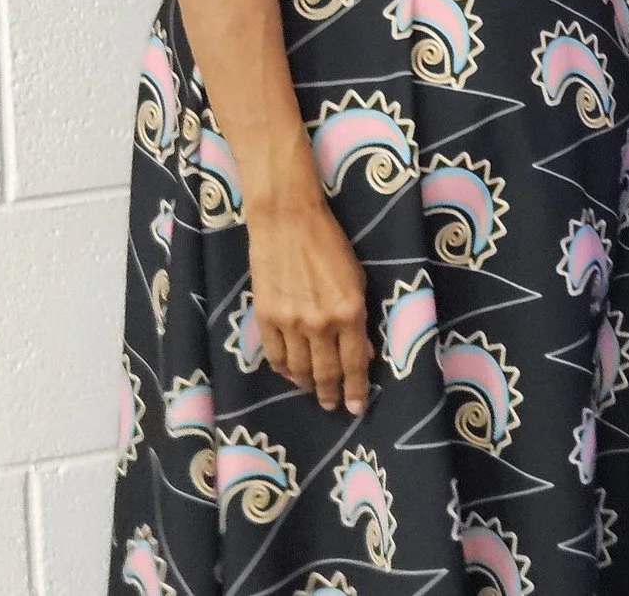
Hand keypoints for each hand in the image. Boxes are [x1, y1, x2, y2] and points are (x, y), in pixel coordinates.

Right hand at [247, 194, 374, 415]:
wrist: (288, 221)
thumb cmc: (330, 243)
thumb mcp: (357, 279)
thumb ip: (358, 318)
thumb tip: (362, 353)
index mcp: (350, 311)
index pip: (354, 363)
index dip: (355, 389)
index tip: (356, 407)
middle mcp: (321, 323)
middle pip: (325, 372)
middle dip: (330, 394)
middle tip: (331, 405)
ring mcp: (291, 323)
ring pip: (299, 370)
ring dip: (307, 384)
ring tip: (312, 390)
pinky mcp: (266, 318)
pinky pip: (275, 356)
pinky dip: (284, 369)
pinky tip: (291, 372)